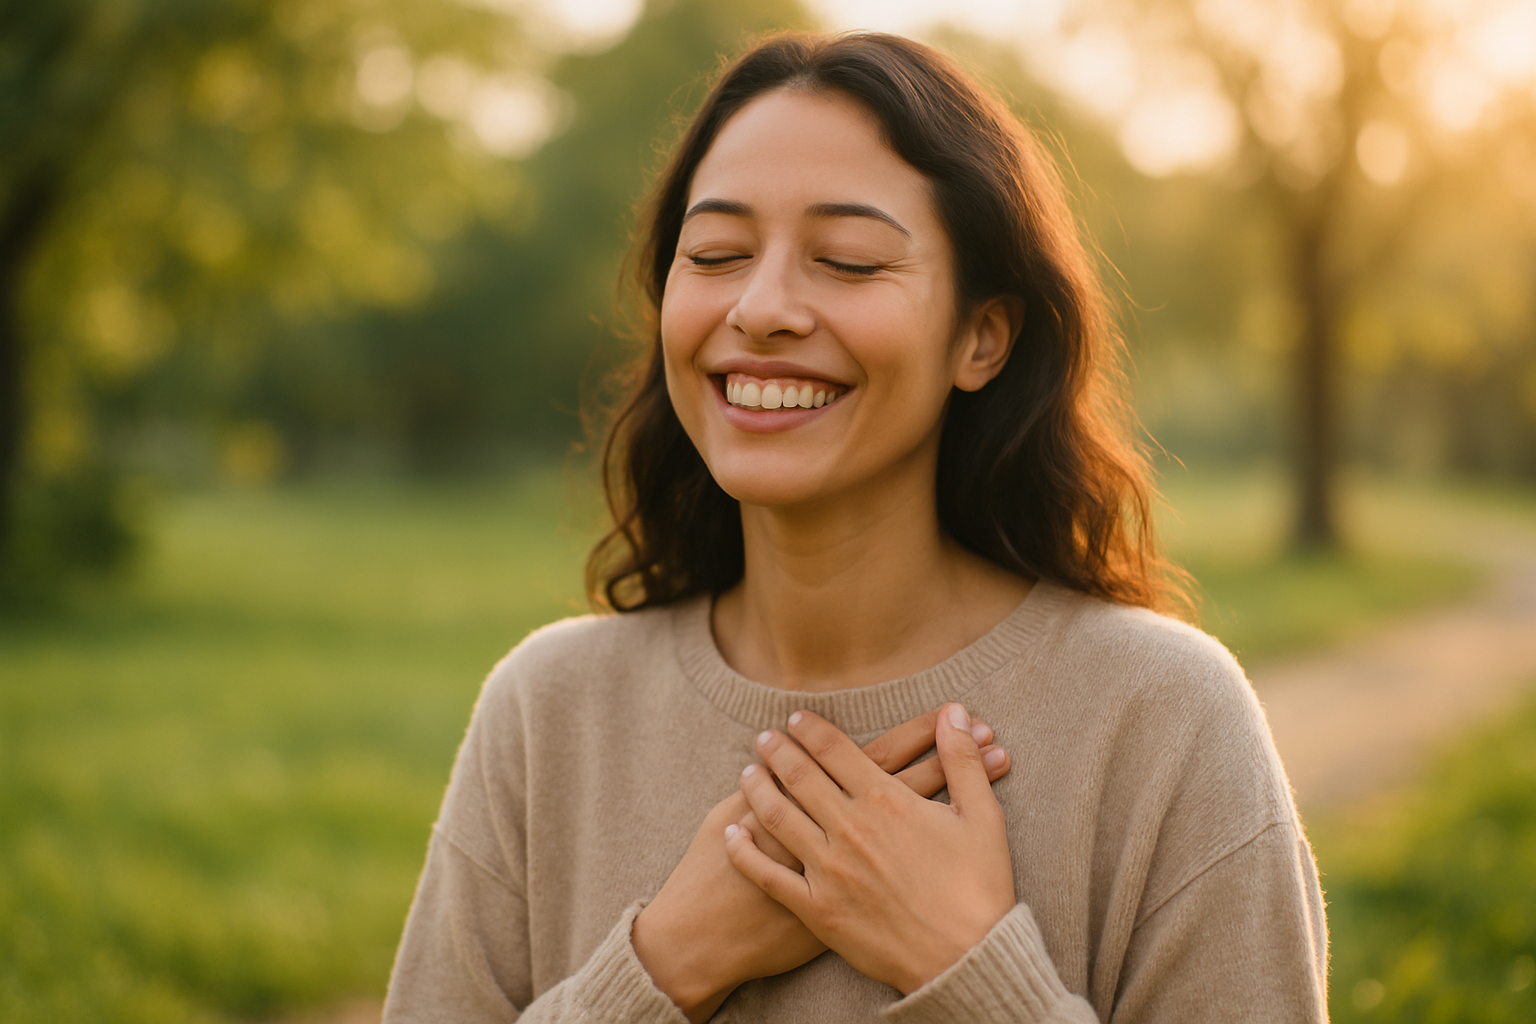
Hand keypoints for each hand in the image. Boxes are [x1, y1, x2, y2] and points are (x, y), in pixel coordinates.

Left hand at [725, 704, 1016, 995]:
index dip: (811, 730)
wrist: (966, 959)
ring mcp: (828, 870)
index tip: (796, 719)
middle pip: (799, 776)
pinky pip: (768, 876)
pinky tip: (730, 835)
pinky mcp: (817, 909)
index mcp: (885, 801)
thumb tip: (955, 712)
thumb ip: (961, 760)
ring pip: (777, 816)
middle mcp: (849, 829)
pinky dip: (743, 852)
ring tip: (747, 773)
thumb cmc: (979, 888)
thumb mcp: (982, 816)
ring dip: (757, 788)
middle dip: (778, 751)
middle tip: (764, 737)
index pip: (836, 750)